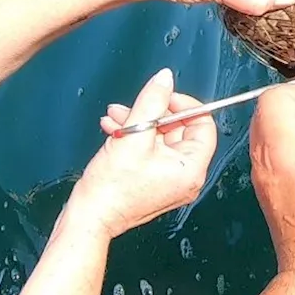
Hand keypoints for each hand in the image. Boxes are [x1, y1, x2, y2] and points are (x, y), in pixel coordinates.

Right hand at [62, 68, 216, 238]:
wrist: (90, 216)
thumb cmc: (112, 188)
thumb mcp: (134, 134)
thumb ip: (152, 100)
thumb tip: (165, 79)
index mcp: (191, 167)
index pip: (203, 124)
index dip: (183, 104)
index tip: (163, 94)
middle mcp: (186, 176)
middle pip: (179, 129)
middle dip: (152, 112)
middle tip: (131, 106)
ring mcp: (170, 180)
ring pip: (161, 137)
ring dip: (138, 122)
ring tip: (115, 117)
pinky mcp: (154, 181)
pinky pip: (151, 150)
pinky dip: (134, 137)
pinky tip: (114, 130)